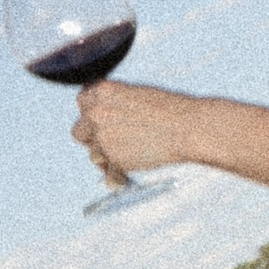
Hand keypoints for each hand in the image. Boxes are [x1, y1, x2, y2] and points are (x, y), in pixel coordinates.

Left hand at [74, 78, 195, 182]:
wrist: (189, 127)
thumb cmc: (171, 109)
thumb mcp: (136, 94)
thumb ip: (113, 104)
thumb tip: (99, 120)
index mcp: (102, 91)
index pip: (82, 102)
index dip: (93, 112)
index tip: (105, 119)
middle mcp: (96, 113)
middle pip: (79, 131)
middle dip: (93, 138)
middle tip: (114, 141)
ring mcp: (103, 137)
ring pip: (93, 155)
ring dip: (108, 158)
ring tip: (132, 155)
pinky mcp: (114, 159)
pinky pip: (109, 175)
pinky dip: (119, 177)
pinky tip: (130, 173)